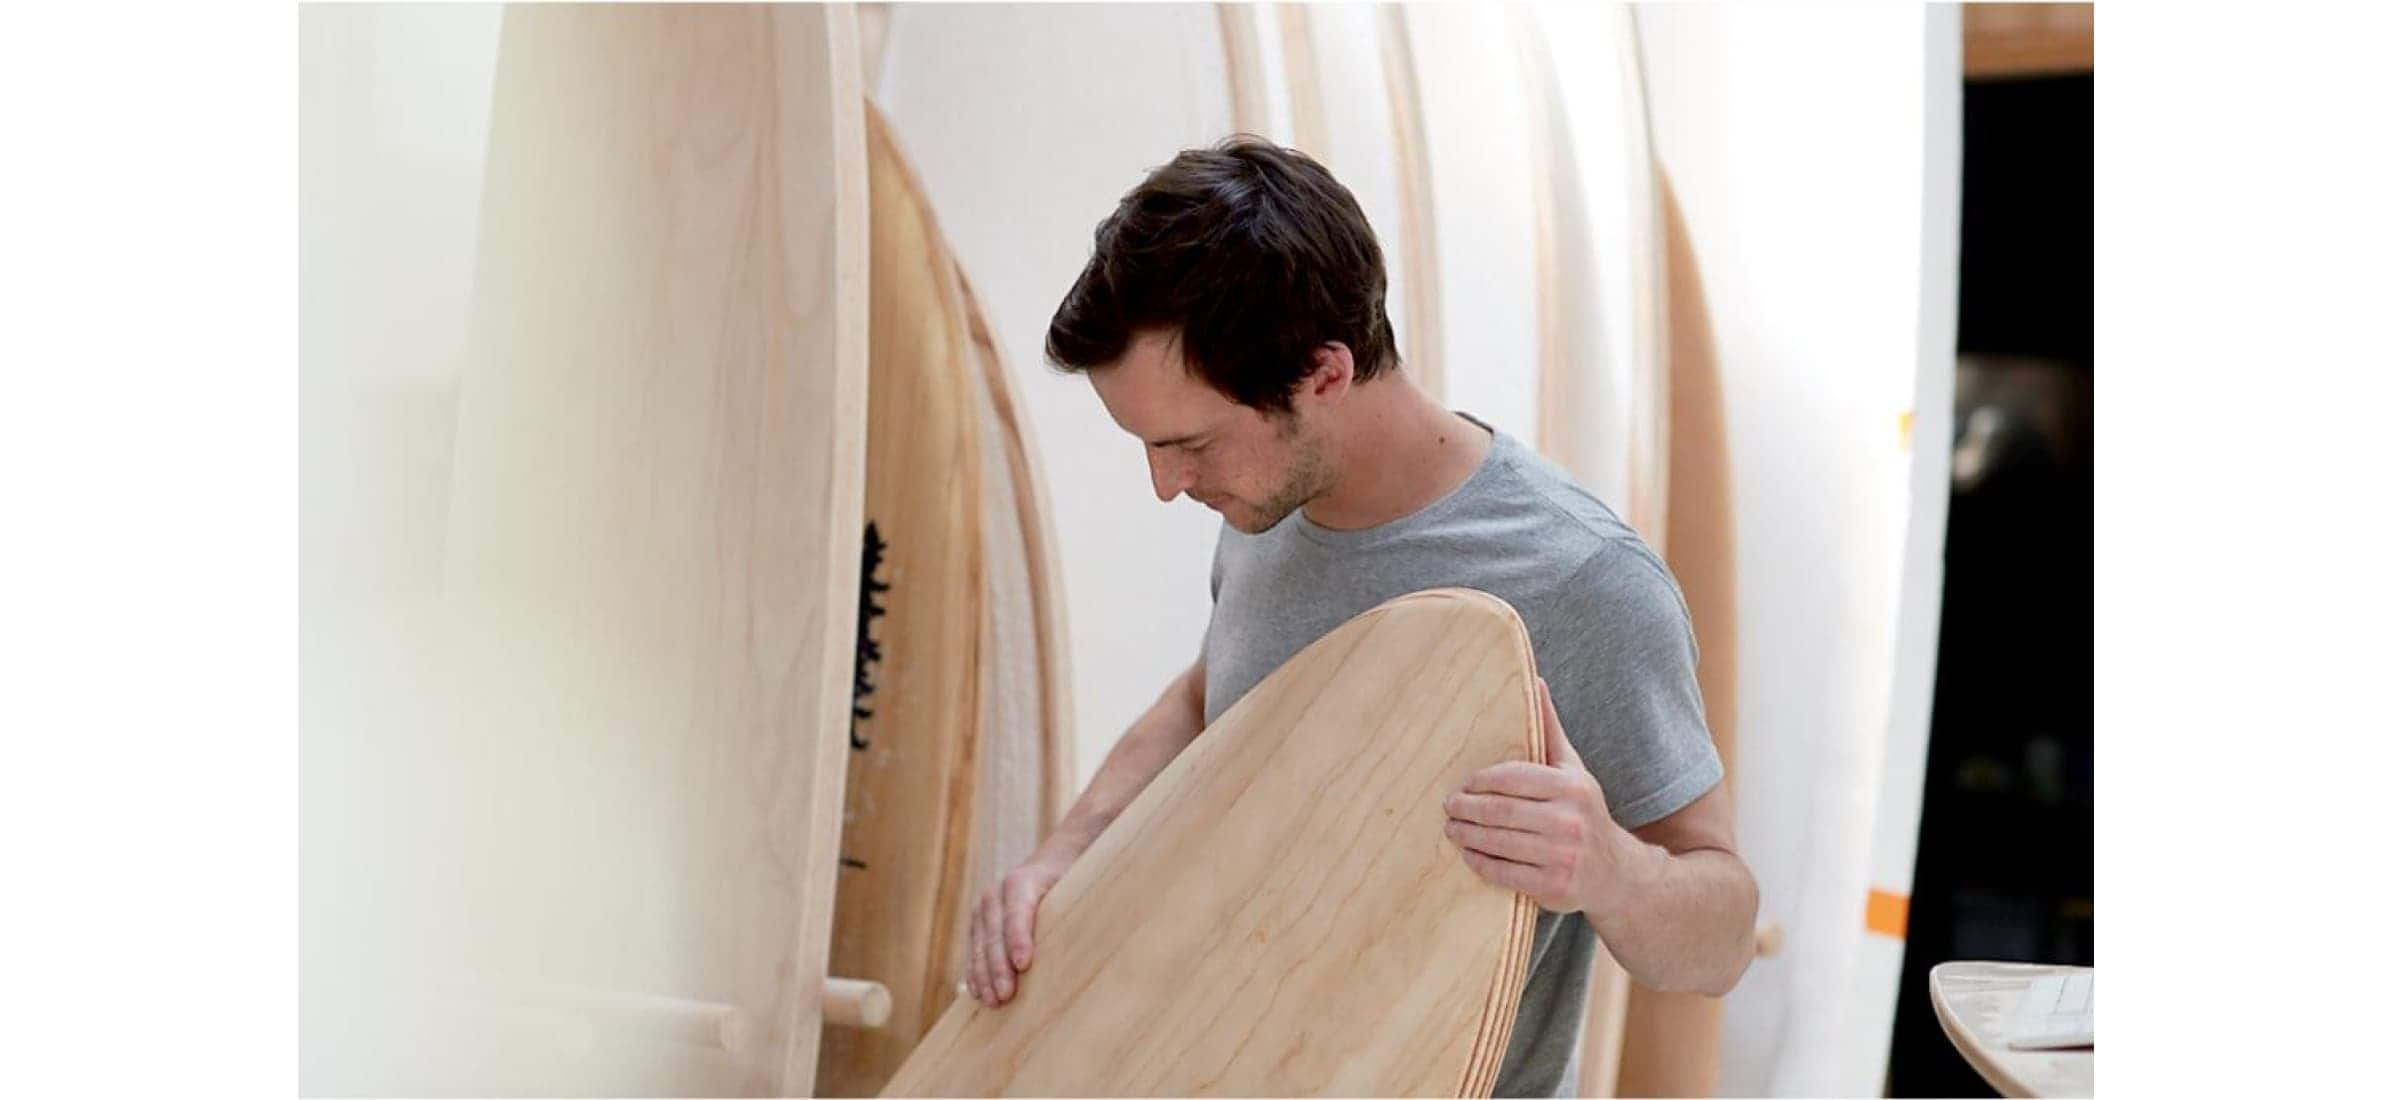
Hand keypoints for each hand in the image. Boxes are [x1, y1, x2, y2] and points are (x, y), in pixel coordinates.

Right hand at [965, 853, 1069, 1006]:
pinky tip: (980, 994)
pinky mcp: (976, 925)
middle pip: (994, 934)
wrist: (1048, 863)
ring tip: (993, 1002)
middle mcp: (995, 895)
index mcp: (1021, 882)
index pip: (1017, 912)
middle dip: (999, 967)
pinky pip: (972, 952)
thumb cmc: (1068, 881)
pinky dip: (975, 973)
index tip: (1023, 965)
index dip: (1019, 939)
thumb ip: (1076, 906)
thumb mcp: (1074, 885)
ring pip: (979, 946)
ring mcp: (982, 910)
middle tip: (1006, 995)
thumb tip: (1095, 940)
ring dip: (984, 976)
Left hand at [1442, 676, 1634, 914]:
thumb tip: (1534, 681)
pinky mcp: (1553, 887)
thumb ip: (1549, 728)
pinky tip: (1469, 854)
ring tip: (1452, 829)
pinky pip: (1505, 873)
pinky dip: (1480, 863)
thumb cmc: (1583, 811)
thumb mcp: (1572, 768)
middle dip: (1466, 809)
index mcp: (1571, 787)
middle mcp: (1569, 820)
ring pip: (1498, 843)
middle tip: (1448, 807)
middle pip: (1500, 811)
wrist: (1616, 872)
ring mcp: (1562, 856)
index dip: (1480, 782)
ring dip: (1467, 836)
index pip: (1512, 778)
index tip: (1463, 785)